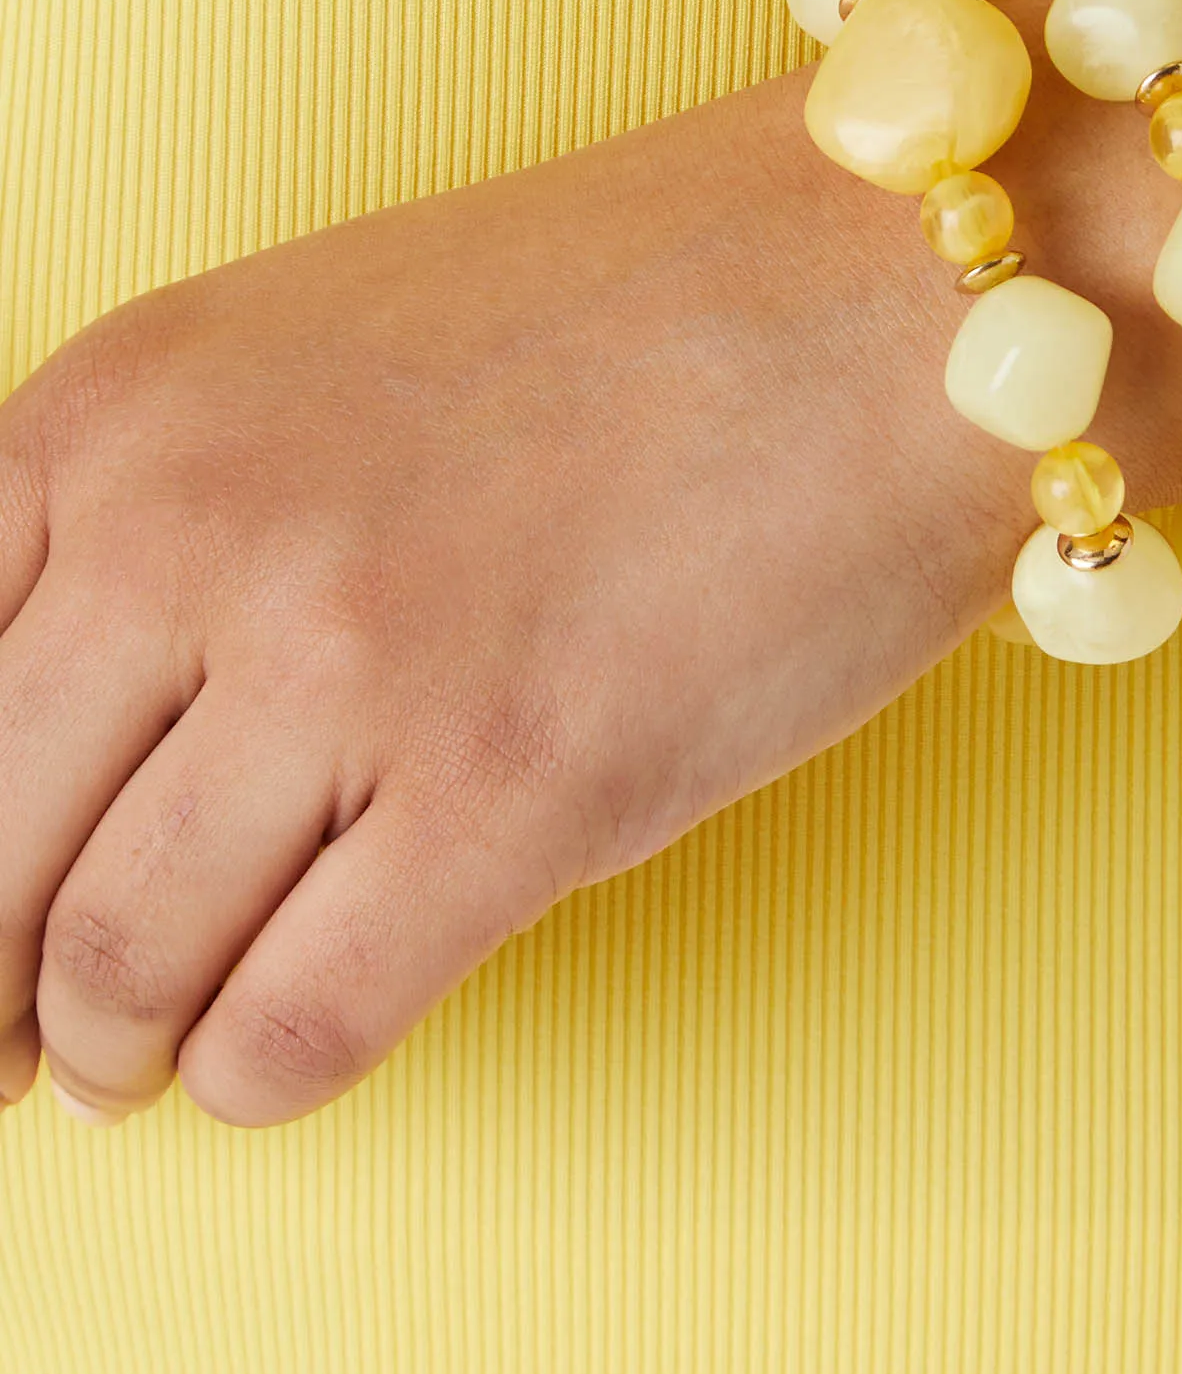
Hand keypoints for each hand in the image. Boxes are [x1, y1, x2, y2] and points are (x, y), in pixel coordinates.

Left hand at [0, 67, 1071, 1129]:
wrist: (900, 296)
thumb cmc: (637, 317)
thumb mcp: (307, 357)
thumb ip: (149, 533)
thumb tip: (45, 794)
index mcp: (114, 410)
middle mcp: (191, 529)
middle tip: (15, 1049)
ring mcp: (350, 662)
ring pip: (114, 966)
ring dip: (114, 1050)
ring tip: (145, 1061)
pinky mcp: (513, 790)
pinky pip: (294, 1028)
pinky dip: (257, 1077)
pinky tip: (281, 1049)